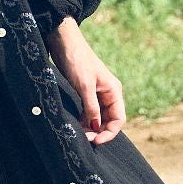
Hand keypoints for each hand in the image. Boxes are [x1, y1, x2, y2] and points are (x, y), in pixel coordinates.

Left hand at [48, 17, 124, 143]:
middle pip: (109, 120)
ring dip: (91, 127)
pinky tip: (76, 125)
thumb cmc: (76, 60)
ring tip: (79, 134)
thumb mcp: (84, 86)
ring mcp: (97, 93)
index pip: (118, 119)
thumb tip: (96, 127)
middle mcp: (108, 93)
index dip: (110, 132)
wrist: (64, 42)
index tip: (96, 141)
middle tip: (85, 139)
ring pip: (98, 117)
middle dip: (99, 131)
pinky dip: (84, 120)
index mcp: (113, 91)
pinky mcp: (85, 92)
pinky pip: (89, 111)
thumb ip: (91, 107)